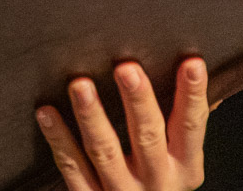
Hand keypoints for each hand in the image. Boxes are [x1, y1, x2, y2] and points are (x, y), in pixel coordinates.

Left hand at [35, 57, 206, 190]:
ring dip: (92, 116)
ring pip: (105, 152)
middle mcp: (156, 181)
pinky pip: (72, 168)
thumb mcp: (181, 159)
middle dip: (137, 101)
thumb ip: (185, 121)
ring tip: (80, 85)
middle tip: (126, 68)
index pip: (191, 127)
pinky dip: (58, 140)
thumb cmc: (159, 182)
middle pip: (147, 137)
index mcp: (184, 167)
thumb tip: (195, 67)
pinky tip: (47, 113)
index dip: (192, 95)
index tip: (191, 63)